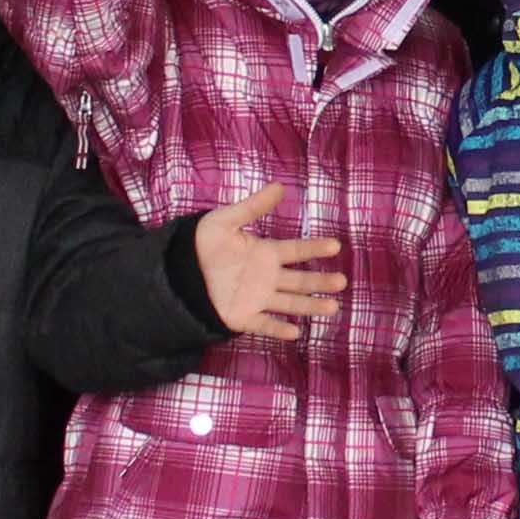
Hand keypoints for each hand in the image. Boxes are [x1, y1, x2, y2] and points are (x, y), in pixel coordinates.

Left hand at [188, 183, 344, 340]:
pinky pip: (264, 324)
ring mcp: (258, 299)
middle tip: (342, 281)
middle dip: (321, 281)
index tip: (335, 246)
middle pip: (300, 281)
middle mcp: (268, 278)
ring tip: (331, 307)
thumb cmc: (203, 243)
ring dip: (310, 306)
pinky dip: (279, 328)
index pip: (296, 251)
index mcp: (266, 253)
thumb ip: (253, 206)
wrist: (177, 271)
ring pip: (290, 303)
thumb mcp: (226, 220)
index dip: (315, 248)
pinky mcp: (243, 317)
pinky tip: (295, 332)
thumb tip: (280, 186)